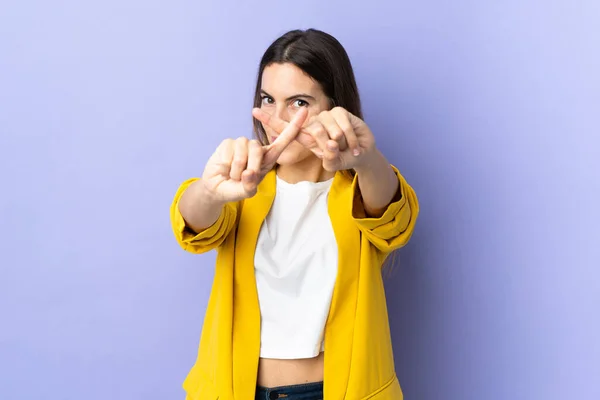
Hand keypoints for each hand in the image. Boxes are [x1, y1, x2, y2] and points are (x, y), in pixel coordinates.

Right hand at [201, 107, 308, 202]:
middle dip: (251, 166)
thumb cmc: (236, 189)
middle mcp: (257, 148)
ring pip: (244, 150)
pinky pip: (230, 152)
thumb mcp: (247, 192)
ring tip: (234, 175)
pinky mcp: (228, 143)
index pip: (284, 140)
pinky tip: (225, 168)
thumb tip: (248, 173)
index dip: (294, 126)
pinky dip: (228, 165)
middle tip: (244, 178)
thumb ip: (250, 186)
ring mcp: (242, 143)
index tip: (306, 111)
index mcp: (268, 158)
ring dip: (238, 169)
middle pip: (258, 149)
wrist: (217, 188)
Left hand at [252, 106, 375, 171]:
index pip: (285, 128)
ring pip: (330, 132)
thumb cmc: (344, 158)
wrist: (363, 152)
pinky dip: (350, 141)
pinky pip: (343, 128)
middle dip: (329, 147)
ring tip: (346, 148)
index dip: (270, 120)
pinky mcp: (340, 112)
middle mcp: (314, 124)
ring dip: (342, 145)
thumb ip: (329, 158)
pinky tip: (354, 145)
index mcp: (306, 137)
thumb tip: (330, 145)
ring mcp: (326, 116)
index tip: (254, 112)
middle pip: (314, 132)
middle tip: (338, 152)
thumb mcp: (333, 163)